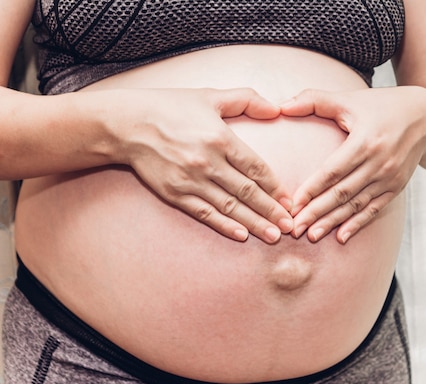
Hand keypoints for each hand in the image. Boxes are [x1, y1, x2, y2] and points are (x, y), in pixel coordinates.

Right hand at [113, 87, 293, 242]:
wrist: (126, 124)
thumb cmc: (169, 107)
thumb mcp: (210, 95)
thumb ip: (246, 99)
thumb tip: (277, 109)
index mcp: (220, 138)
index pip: (256, 168)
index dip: (275, 187)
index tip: (290, 201)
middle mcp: (208, 162)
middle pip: (248, 192)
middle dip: (272, 211)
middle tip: (290, 226)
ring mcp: (191, 180)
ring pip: (230, 207)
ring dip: (254, 223)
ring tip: (273, 237)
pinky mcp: (175, 193)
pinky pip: (205, 213)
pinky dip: (224, 225)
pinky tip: (241, 235)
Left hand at [280, 86, 425, 242]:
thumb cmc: (383, 105)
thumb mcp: (351, 99)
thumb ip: (314, 100)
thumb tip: (281, 106)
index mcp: (365, 141)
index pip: (333, 171)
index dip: (312, 189)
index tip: (293, 204)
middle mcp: (379, 163)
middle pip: (342, 193)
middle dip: (316, 213)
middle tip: (293, 228)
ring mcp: (390, 177)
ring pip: (356, 205)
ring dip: (332, 222)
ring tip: (311, 236)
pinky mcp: (397, 187)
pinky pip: (374, 209)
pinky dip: (357, 224)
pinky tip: (341, 237)